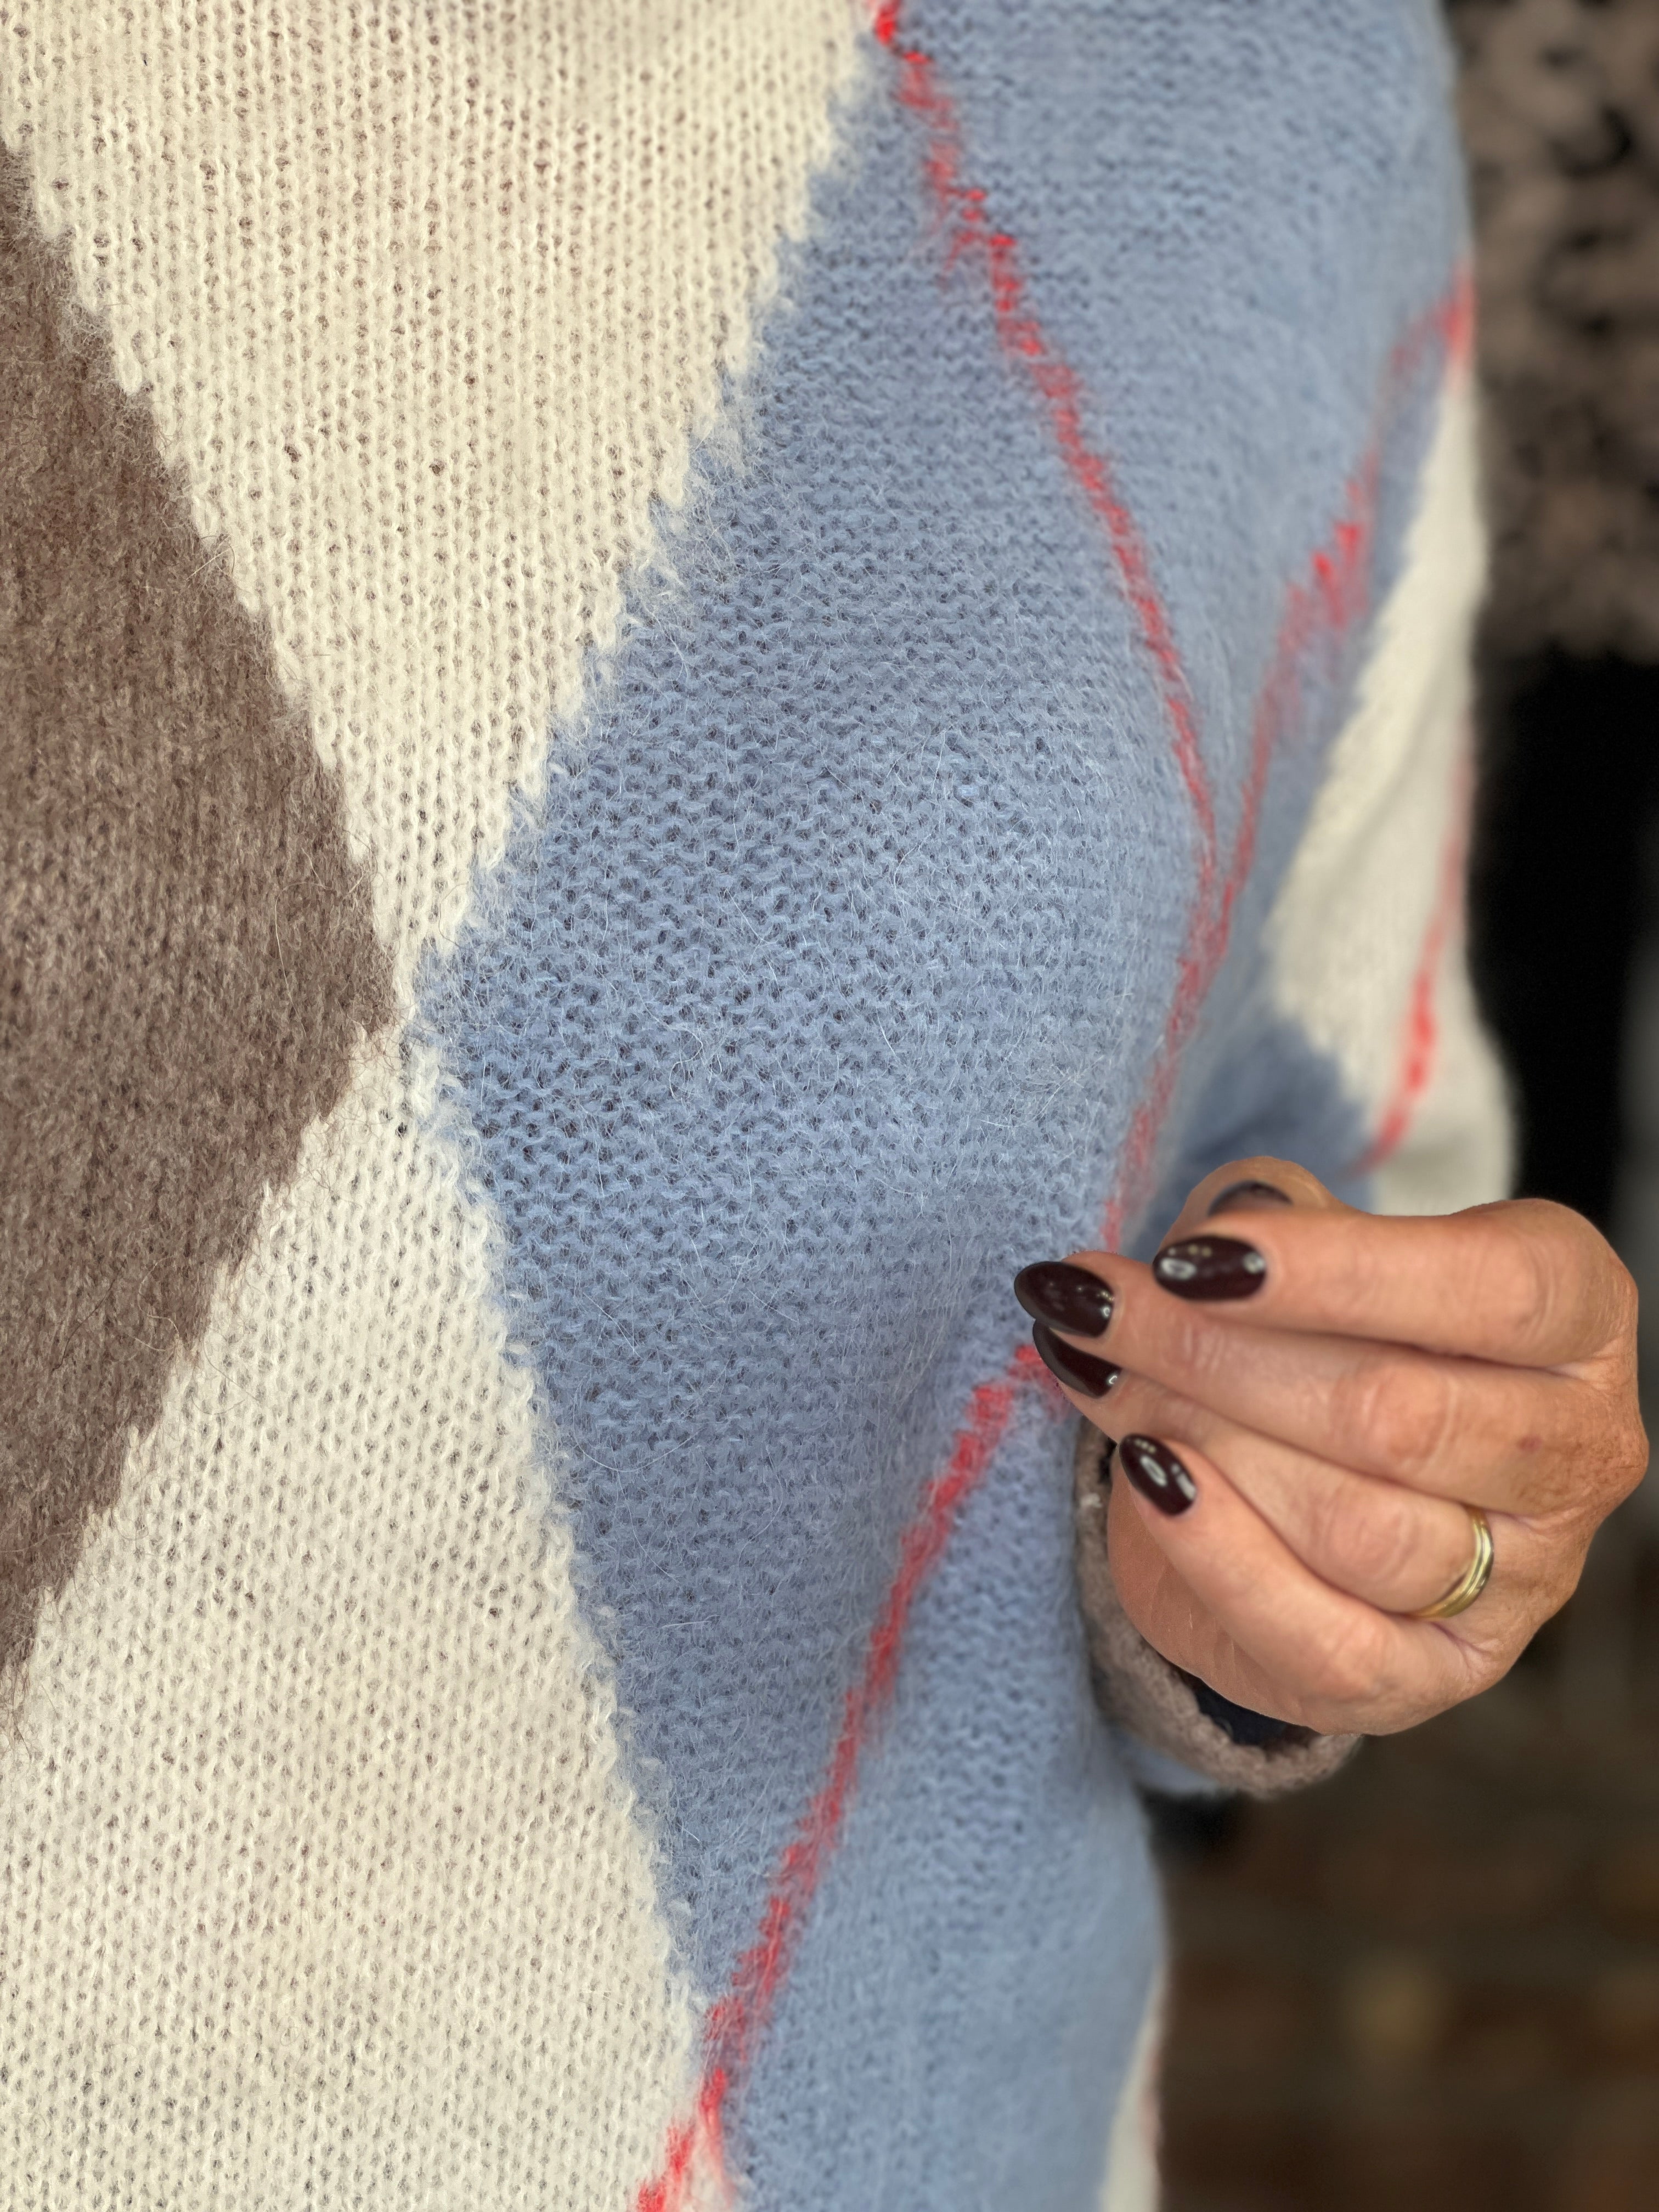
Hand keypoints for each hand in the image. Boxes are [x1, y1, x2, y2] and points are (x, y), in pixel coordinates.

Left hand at [1015, 1158, 1647, 1735]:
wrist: (1294, 1472)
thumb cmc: (1314, 1328)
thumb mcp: (1305, 1245)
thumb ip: (1270, 1222)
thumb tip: (1208, 1238)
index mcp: (1580, 1316)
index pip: (1496, 1291)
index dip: (1335, 1271)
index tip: (1190, 1256)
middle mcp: (1578, 1454)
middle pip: (1397, 1415)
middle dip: (1213, 1355)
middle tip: (1095, 1307)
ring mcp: (1518, 1584)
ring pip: (1357, 1528)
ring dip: (1200, 1444)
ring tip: (1103, 1379)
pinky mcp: (1430, 1678)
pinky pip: (1324, 1642)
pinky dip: (1216, 1556)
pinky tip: (1143, 1477)